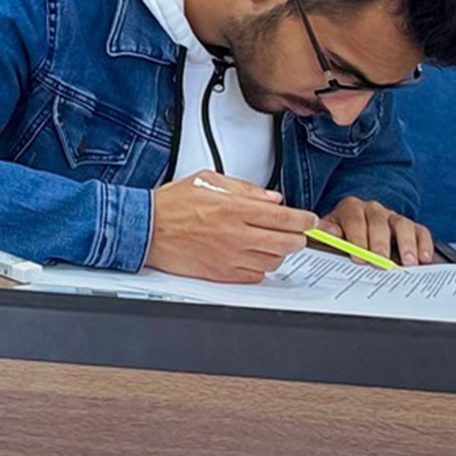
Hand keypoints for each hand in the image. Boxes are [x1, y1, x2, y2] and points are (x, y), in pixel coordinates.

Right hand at [144, 174, 313, 281]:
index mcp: (234, 208)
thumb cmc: (171, 205)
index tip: (309, 220)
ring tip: (268, 242)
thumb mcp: (208, 181)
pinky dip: (259, 267)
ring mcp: (231, 256)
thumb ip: (244, 189)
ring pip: (274, 260)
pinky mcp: (223, 274)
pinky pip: (256, 275)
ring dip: (277, 252)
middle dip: (298, 238)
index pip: (285, 217)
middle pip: (287, 242)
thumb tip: (271, 198)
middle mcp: (236, 234)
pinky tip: (251, 256)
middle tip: (296, 233)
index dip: (305, 220)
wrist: (146, 229)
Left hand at [320, 195, 436, 266]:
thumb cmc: (343, 233)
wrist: (356, 225)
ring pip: (402, 225)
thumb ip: (328, 232)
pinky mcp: (410, 226)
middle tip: (382, 263)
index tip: (359, 258)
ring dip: (406, 244)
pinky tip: (424, 258)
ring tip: (408, 263)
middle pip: (379, 223)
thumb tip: (330, 232)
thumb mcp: (331, 232)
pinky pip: (420, 231)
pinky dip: (424, 244)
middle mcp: (373, 209)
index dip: (357, 240)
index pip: (354, 221)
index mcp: (351, 208)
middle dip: (380, 245)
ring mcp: (393, 216)